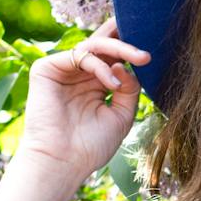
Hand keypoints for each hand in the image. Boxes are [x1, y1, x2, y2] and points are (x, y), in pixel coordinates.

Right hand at [17, 16, 151, 185]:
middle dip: (125, 37)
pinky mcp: (46, 69)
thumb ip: (130, 88)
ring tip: (141, 59)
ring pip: (93, 45)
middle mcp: (78, 74)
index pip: (112, 56)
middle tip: (147, 41)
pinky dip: (100, 66)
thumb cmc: (91, 146)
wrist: (63, 163)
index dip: (130, 48)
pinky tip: (113, 85)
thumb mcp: (122, 115)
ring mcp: (62, 70)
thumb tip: (125, 64)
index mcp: (94, 83)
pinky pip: (79, 56)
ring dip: (120, 49)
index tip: (154, 52)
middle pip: (103, 44)